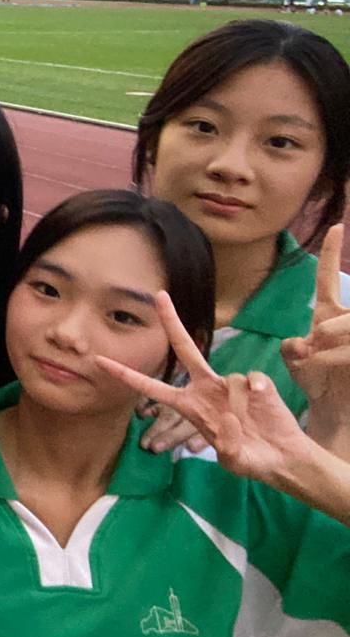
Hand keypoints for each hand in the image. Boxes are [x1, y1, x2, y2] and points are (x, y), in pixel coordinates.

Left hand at [95, 291, 313, 485]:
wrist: (281, 456)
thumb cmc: (249, 457)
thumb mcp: (232, 459)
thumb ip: (226, 445)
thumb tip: (228, 417)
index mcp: (189, 404)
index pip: (151, 387)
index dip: (126, 375)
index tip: (99, 361)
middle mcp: (206, 387)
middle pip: (184, 347)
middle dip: (171, 321)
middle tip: (159, 295)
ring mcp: (231, 383)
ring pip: (231, 381)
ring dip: (240, 406)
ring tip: (248, 426)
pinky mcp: (257, 383)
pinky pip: (253, 382)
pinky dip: (258, 395)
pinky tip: (262, 408)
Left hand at [281, 224, 349, 431]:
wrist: (334, 409)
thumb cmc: (316, 382)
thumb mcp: (296, 365)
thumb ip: (292, 351)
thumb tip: (300, 342)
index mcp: (327, 315)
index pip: (327, 279)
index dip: (331, 253)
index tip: (335, 227)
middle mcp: (346, 321)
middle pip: (346, 312)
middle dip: (335, 327)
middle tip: (318, 342)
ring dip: (338, 345)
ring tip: (322, 360)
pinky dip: (342, 356)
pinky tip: (333, 367)